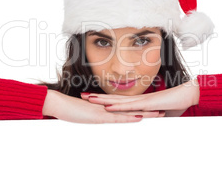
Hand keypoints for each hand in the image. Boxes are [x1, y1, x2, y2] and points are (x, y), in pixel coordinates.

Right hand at [42, 90, 164, 123]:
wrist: (58, 103)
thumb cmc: (70, 109)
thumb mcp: (87, 114)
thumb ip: (96, 114)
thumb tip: (102, 117)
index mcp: (108, 108)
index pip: (127, 108)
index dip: (140, 109)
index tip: (152, 111)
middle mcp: (109, 108)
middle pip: (132, 109)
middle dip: (148, 111)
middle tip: (163, 111)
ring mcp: (105, 111)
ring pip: (129, 112)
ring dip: (144, 113)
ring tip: (158, 115)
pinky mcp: (99, 116)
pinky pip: (116, 117)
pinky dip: (128, 117)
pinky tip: (138, 118)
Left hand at [81, 78, 199, 116]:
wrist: (188, 95)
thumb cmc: (176, 103)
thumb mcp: (160, 113)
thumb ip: (151, 115)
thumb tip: (148, 119)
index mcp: (139, 101)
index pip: (118, 100)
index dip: (105, 99)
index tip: (93, 98)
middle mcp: (137, 99)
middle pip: (114, 98)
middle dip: (98, 97)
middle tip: (83, 95)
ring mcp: (141, 101)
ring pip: (118, 101)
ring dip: (103, 100)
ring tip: (89, 99)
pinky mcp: (147, 104)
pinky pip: (130, 106)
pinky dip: (118, 107)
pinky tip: (108, 107)